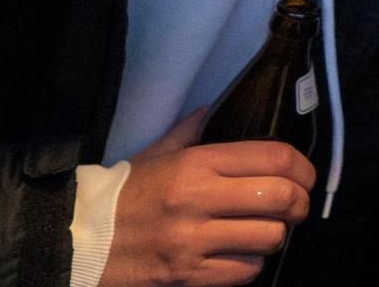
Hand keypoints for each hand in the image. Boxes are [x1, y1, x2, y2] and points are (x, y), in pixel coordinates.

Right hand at [101, 111, 314, 286]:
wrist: (73, 242)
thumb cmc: (120, 195)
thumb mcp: (154, 155)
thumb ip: (190, 132)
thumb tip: (212, 108)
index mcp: (194, 165)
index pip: (274, 158)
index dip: (303, 167)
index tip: (305, 175)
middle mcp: (197, 200)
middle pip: (282, 198)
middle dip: (299, 203)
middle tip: (295, 205)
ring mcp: (192, 242)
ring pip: (269, 237)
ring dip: (275, 234)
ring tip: (264, 229)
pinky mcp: (186, 276)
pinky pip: (244, 270)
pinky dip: (250, 263)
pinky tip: (239, 253)